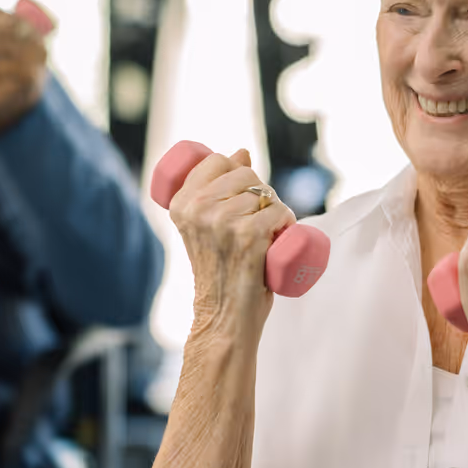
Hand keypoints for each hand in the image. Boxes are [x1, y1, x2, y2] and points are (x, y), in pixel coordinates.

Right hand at [169, 148, 295, 336]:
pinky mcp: (248, 236)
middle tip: (254, 224)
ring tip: (263, 238)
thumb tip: (241, 152)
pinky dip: (287, 224)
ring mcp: (222, 222)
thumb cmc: (220, 271)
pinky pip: (280, 211)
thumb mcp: (209, 226)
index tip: (239, 201)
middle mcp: (197, 209)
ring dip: (275, 212)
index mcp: (181, 203)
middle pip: (246, 174)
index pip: (219, 160)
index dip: (238, 175)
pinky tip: (276, 241)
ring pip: (266, 193)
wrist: (223, 316)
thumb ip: (218, 189)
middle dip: (260, 193)